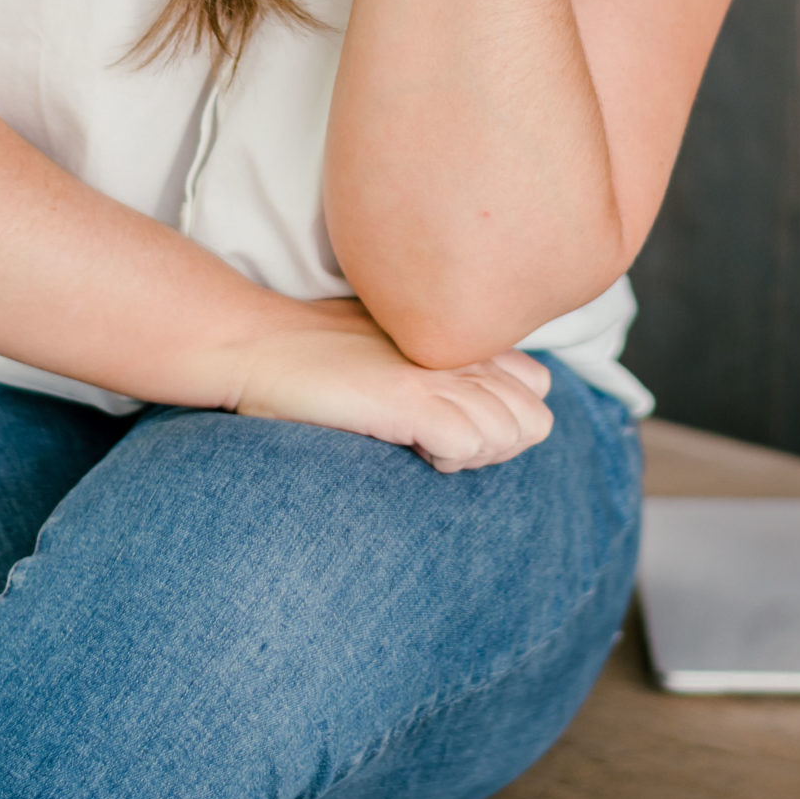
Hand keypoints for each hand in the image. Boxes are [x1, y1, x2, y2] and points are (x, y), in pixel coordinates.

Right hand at [220, 297, 553, 472]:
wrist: (261, 343)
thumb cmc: (321, 354)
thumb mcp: (396, 353)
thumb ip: (442, 370)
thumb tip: (468, 419)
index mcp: (462, 338)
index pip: (537, 387)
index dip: (507, 417)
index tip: (458, 425)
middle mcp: (460, 350)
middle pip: (534, 419)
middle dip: (498, 444)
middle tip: (443, 442)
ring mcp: (438, 373)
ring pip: (511, 434)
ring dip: (472, 455)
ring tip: (422, 443)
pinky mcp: (409, 398)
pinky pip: (470, 445)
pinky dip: (447, 460)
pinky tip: (409, 447)